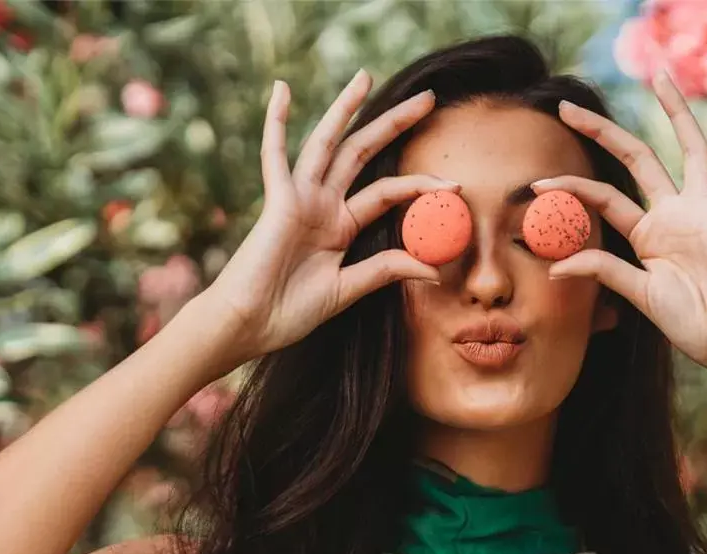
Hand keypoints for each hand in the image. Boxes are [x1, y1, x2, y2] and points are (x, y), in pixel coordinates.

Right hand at [203, 70, 456, 360]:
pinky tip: (282, 90)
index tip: (456, 183)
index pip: (387, 193)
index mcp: (340, 226)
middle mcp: (322, 204)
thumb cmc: (289, 312)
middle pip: (363, 152)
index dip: (421, 185)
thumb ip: (385, 271)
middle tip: (426, 98)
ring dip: (345, 108)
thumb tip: (434, 268)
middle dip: (394, 124)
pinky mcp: (277, 202)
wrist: (250, 325)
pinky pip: (275, 156)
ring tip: (366, 76)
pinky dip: (277, 123)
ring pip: (328, 144)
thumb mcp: (347, 290)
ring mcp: (299, 199)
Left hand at [532, 70, 706, 381]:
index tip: (535, 184)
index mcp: (648, 235)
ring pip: (687, 150)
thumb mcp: (640, 295)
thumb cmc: (693, 324)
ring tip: (660, 76)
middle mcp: (672, 215)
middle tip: (565, 106)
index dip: (569, 188)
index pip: (602, 197)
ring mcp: (699, 211)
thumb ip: (604, 272)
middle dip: (600, 131)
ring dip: (676, 112)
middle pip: (636, 158)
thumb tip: (555, 268)